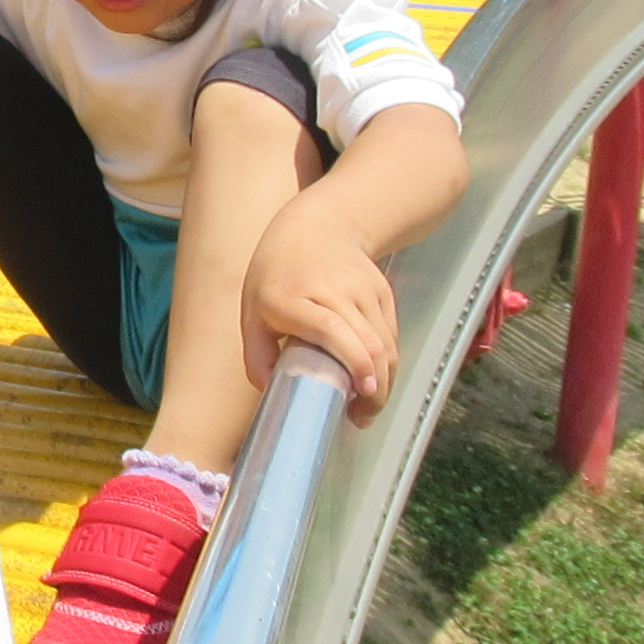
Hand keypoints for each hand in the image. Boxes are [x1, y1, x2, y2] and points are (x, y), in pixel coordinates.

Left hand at [239, 190, 399, 425]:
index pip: (330, 328)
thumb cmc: (276, 274)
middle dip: (374, 387)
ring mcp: (361, 289)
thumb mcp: (252, 310)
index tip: (360, 390)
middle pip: (368, 342)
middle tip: (362, 417)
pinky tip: (374, 379)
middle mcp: (332, 290)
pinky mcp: (381, 291)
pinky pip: (390, 334)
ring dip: (384, 380)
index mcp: (291, 298)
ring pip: (386, 342)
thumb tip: (272, 392)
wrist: (316, 226)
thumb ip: (257, 355)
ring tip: (368, 406)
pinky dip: (387, 362)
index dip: (352, 361)